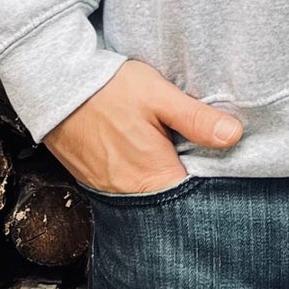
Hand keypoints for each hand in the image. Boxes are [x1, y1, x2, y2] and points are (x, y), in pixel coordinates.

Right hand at [44, 58, 242, 194]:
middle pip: (170, 201)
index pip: (192, 202)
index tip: (225, 173)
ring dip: (163, 179)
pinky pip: (126, 188)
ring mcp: (108, 190)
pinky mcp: (94, 181)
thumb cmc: (108, 88)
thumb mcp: (158, 95)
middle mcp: (129, 194)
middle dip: (188, 185)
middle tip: (202, 160)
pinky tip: (147, 153)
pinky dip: (140, 175)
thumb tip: (233, 136)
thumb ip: (196, 119)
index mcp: (152, 178)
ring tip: (175, 154)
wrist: (55, 86)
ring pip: (148, 195)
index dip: (211, 190)